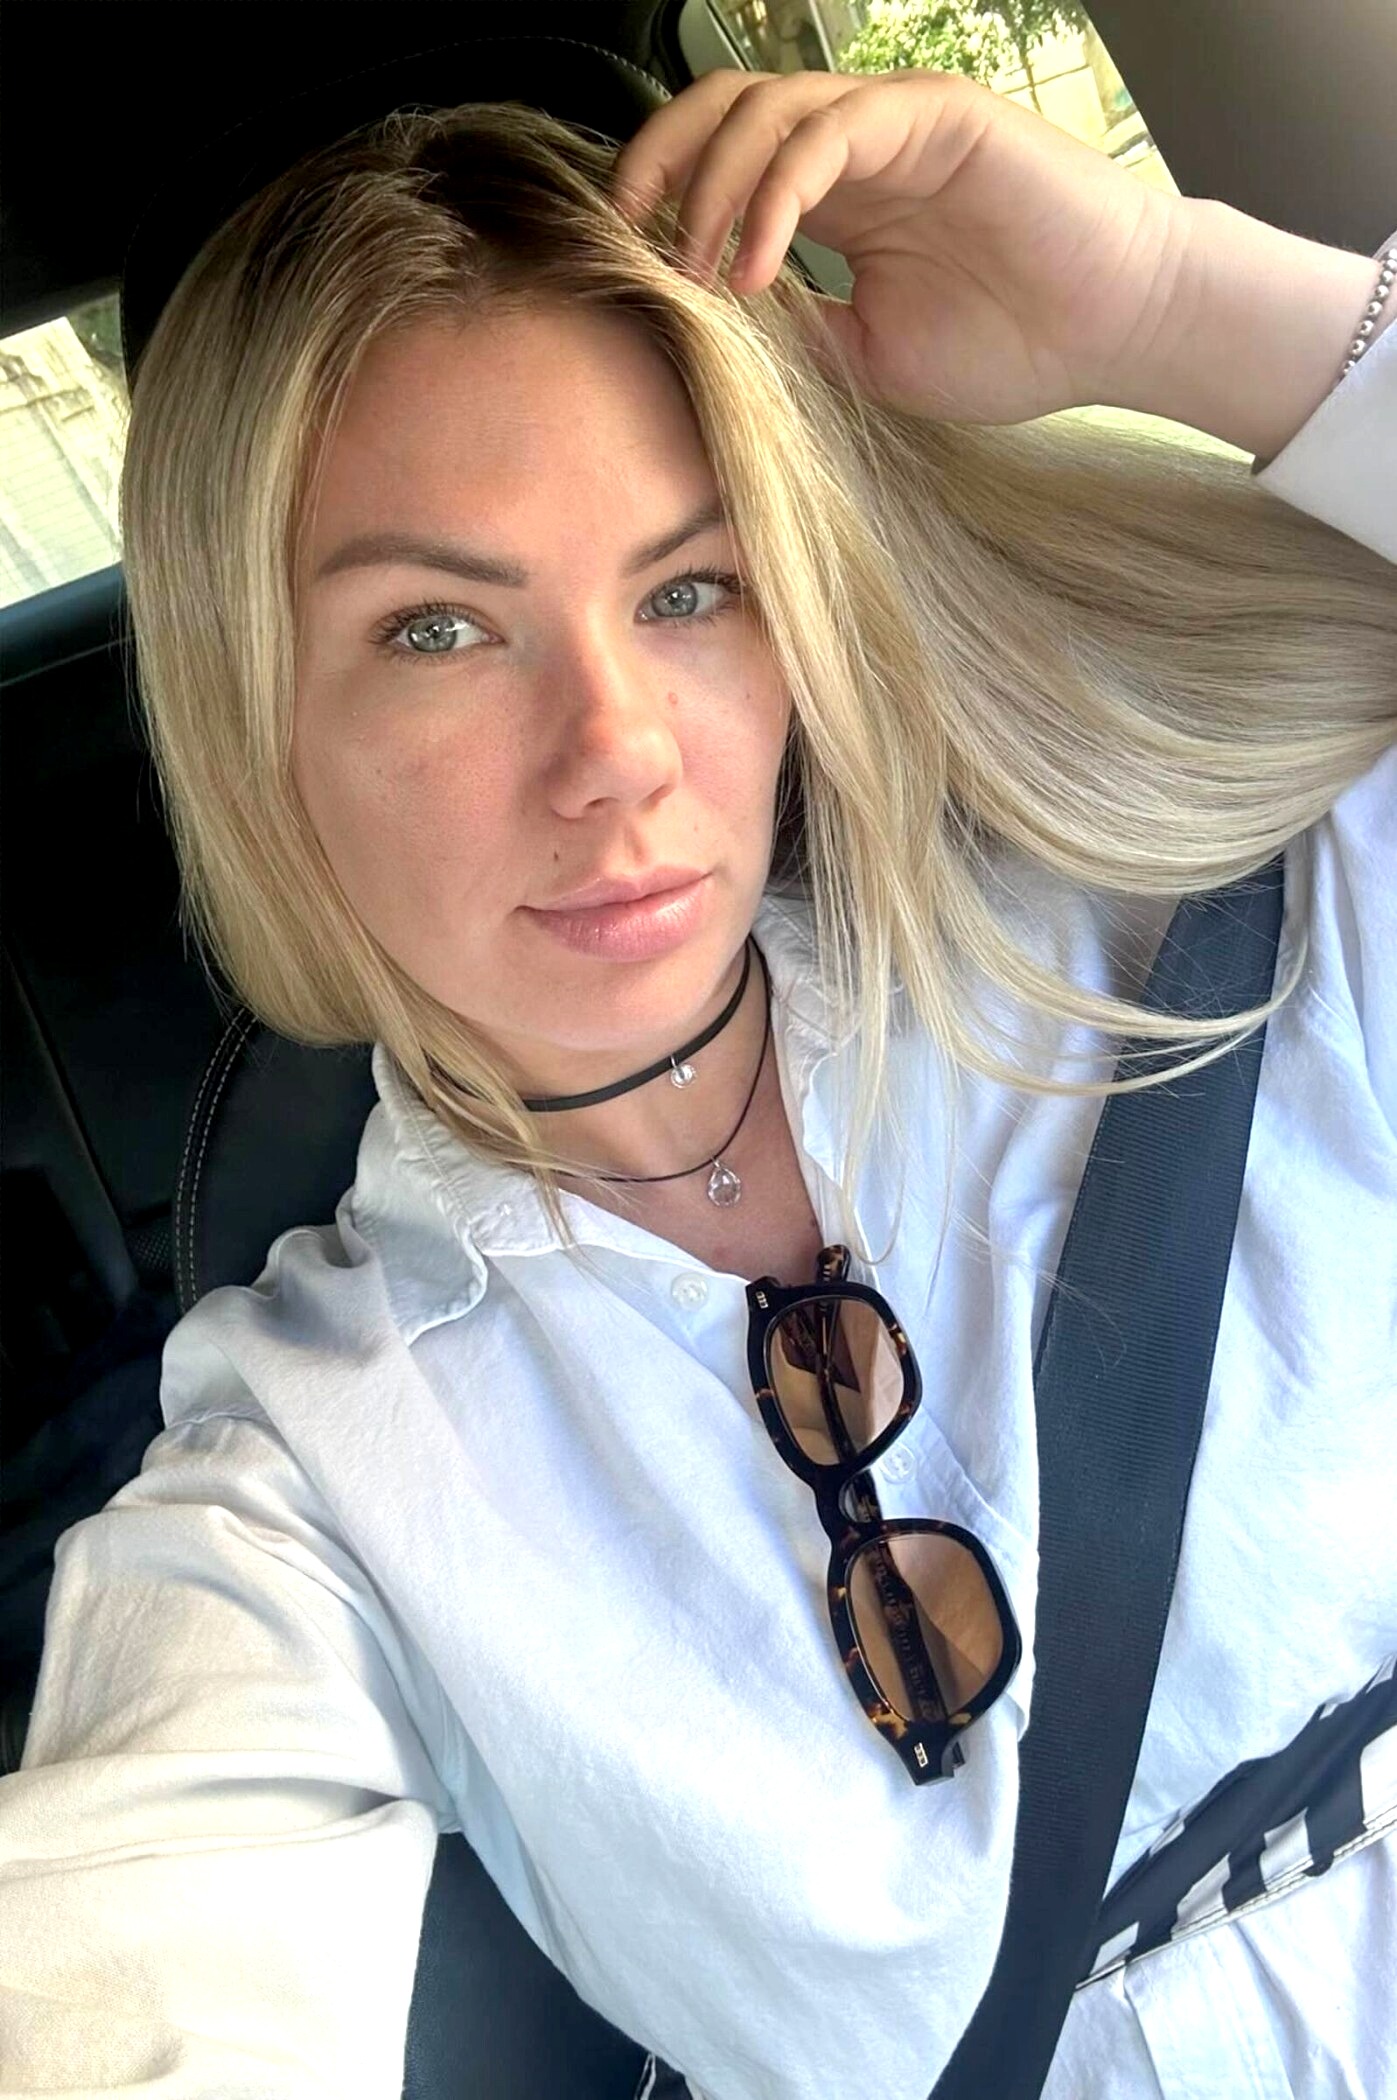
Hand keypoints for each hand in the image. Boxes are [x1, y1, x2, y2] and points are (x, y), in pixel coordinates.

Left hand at [611, 67, 1188, 426]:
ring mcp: (891, 123)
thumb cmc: (1009, 347)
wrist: (1113, 334)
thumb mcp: (866, 359)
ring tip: (698, 273)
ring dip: (711, 190)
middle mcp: (854, 146)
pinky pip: (828, 132)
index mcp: (835, 195)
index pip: (719, 161)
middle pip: (721, 110)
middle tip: (628, 242)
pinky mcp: (933, 117)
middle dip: (658, 166)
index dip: (662, 199)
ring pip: (764, 110)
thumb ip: (791, 333)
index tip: (625, 266)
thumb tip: (702, 330)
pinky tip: (757, 267)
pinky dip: (776, 196)